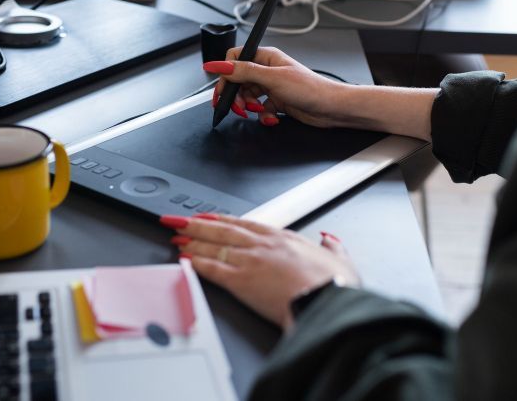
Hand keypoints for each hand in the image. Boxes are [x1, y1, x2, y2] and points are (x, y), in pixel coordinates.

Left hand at [162, 214, 359, 329]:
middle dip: (198, 224)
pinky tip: (185, 259)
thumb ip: (333, 249)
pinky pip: (213, 269)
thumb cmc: (334, 285)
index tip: (209, 216)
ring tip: (175, 236)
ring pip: (214, 246)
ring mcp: (250, 261)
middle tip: (179, 220)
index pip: (245, 223)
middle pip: (223, 230)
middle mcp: (263, 245)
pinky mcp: (241, 281)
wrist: (328, 300)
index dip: (223, 219)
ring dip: (192, 241)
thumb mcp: (340, 261)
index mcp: (284, 238)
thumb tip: (330, 241)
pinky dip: (197, 263)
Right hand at [203, 47, 355, 127]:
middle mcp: (267, 70)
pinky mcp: (277, 101)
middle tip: (236, 106)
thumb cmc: (310, 88)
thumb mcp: (272, 78)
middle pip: (238, 80)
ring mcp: (272, 86)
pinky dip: (262, 115)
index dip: (226, 73)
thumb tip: (219, 65)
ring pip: (247, 96)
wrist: (331, 108)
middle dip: (235, 95)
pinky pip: (260, 108)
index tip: (222, 88)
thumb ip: (243, 72)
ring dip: (248, 106)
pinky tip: (270, 117)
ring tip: (255, 110)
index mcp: (266, 57)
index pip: (235, 59)